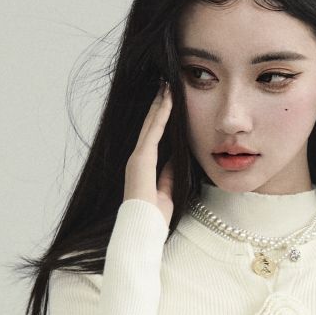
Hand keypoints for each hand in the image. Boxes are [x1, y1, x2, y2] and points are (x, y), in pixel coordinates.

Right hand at [123, 80, 174, 226]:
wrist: (142, 229)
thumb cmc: (154, 218)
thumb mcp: (167, 190)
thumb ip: (170, 173)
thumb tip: (177, 158)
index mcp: (143, 166)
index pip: (154, 136)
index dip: (161, 118)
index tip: (168, 102)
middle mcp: (138, 158)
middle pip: (151, 125)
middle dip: (159, 104)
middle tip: (166, 84)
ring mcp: (138, 157)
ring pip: (151, 123)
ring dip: (160, 103)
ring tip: (167, 85)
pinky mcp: (141, 158)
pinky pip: (154, 131)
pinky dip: (162, 114)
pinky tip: (168, 99)